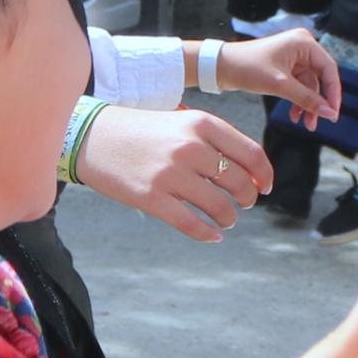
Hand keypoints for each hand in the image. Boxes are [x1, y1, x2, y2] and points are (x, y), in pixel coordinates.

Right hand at [76, 102, 274, 238]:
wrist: (92, 136)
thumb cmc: (142, 130)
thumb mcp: (181, 121)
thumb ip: (215, 141)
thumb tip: (252, 173)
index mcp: (201, 123)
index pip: (251, 154)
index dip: (265, 175)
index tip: (265, 187)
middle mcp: (189, 147)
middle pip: (239, 183)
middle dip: (247, 199)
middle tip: (243, 204)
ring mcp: (170, 174)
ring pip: (220, 207)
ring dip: (228, 218)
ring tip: (225, 219)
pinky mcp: (152, 198)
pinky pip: (192, 224)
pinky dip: (208, 234)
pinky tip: (212, 236)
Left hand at [212, 27, 340, 124]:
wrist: (220, 67)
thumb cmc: (247, 68)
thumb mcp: (280, 85)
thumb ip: (307, 99)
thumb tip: (329, 113)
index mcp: (304, 42)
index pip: (329, 69)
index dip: (333, 92)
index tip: (333, 114)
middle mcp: (301, 46)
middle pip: (321, 78)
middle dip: (318, 101)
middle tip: (318, 123)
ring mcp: (294, 56)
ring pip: (310, 85)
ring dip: (307, 104)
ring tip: (305, 124)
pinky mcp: (286, 66)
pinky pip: (299, 85)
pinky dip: (298, 100)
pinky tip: (294, 115)